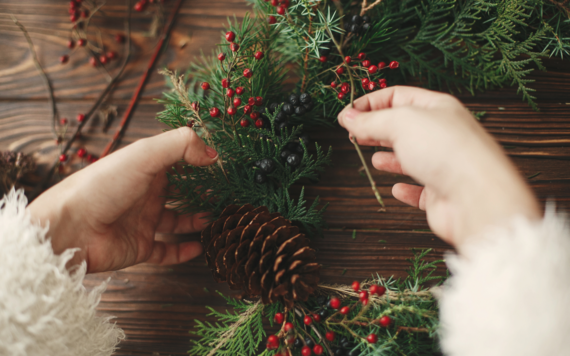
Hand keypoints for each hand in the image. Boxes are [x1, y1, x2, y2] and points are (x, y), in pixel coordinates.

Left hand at [28, 127, 217, 272]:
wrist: (69, 228)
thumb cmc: (102, 186)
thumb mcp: (144, 154)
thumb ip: (181, 145)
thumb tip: (214, 154)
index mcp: (146, 169)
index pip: (178, 161)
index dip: (200, 161)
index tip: (223, 165)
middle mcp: (146, 194)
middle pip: (181, 192)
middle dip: (203, 193)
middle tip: (227, 195)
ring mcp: (143, 221)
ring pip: (177, 221)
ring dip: (197, 221)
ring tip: (218, 219)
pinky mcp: (140, 247)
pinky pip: (167, 250)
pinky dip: (183, 251)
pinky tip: (199, 247)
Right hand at [338, 86, 539, 248]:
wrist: (477, 196)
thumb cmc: (446, 151)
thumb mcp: (400, 123)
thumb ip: (370, 121)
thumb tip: (347, 117)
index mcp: (437, 108)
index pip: (398, 96)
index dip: (370, 103)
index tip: (347, 114)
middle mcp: (443, 134)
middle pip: (404, 126)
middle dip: (377, 128)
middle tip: (353, 134)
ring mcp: (444, 164)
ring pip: (412, 157)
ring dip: (392, 157)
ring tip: (374, 158)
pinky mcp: (442, 194)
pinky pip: (421, 189)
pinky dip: (407, 189)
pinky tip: (396, 189)